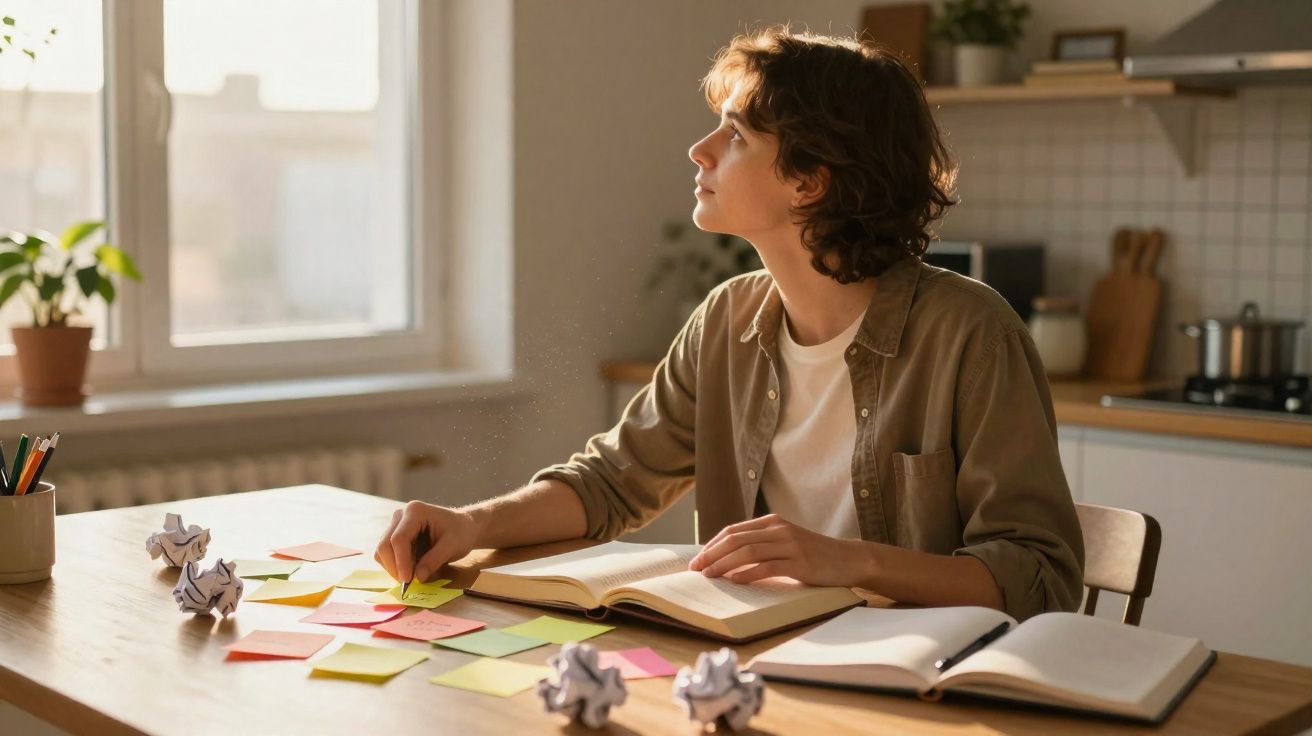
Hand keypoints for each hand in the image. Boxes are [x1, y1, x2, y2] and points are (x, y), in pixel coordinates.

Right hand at [374, 501, 478, 583]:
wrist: (462, 527)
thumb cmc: (460, 533)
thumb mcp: (453, 546)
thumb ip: (435, 560)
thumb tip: (418, 577)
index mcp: (415, 511)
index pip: (399, 538)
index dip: (401, 561)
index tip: (407, 580)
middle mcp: (401, 515)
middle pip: (385, 544)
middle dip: (394, 566)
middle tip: (408, 583)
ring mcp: (395, 525)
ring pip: (382, 550)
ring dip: (393, 567)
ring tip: (413, 575)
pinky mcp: (394, 535)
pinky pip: (386, 554)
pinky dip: (394, 565)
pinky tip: (410, 569)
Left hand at [687, 514, 869, 587]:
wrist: (848, 559)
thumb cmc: (813, 555)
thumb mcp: (785, 543)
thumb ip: (762, 545)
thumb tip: (727, 560)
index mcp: (772, 523)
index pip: (733, 531)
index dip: (711, 545)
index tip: (697, 560)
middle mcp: (779, 530)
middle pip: (736, 539)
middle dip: (711, 554)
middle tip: (695, 569)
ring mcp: (790, 545)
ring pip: (748, 552)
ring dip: (724, 564)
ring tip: (709, 575)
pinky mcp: (800, 562)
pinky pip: (768, 567)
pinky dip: (748, 574)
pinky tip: (735, 581)